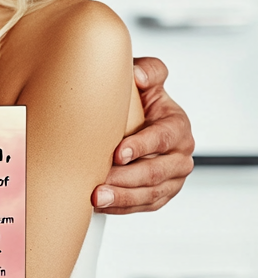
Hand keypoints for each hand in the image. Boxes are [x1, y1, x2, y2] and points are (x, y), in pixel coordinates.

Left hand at [92, 57, 194, 214]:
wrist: (138, 118)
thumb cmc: (139, 98)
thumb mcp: (147, 79)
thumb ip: (149, 70)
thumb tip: (138, 75)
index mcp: (177, 125)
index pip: (163, 138)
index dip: (142, 146)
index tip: (118, 153)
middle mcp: (180, 154)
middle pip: (156, 172)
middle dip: (126, 180)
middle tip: (99, 184)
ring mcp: (172, 177)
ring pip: (150, 193)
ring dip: (123, 198)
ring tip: (96, 199)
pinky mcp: (161, 193)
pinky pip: (145, 205)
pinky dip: (123, 207)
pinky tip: (102, 206)